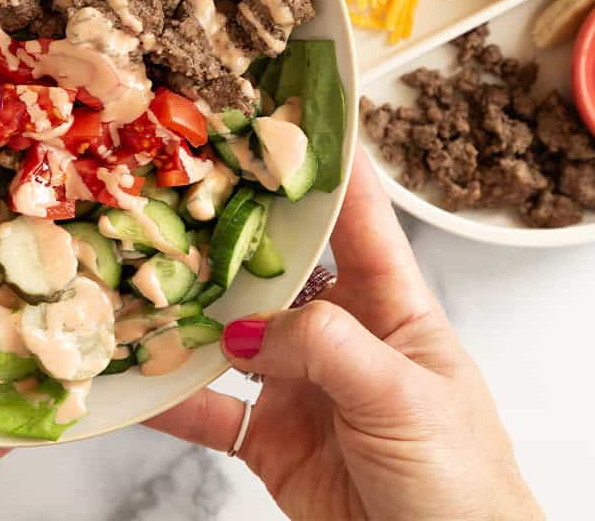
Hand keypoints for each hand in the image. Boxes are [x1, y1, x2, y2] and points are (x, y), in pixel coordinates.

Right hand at [147, 148, 543, 520]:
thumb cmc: (462, 483)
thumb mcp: (404, 397)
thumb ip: (328, 349)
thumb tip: (250, 331)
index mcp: (393, 309)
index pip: (359, 222)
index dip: (326, 168)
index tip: (286, 112)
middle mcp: (341, 337)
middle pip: (277, 272)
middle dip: (231, 236)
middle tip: (177, 192)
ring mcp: (300, 388)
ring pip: (231, 336)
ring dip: (187, 316)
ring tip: (137, 281)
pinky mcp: (268, 439)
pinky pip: (208, 410)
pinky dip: (169, 398)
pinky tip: (133, 380)